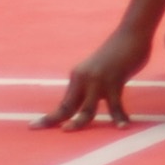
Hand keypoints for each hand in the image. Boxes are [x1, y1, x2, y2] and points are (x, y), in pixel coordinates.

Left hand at [38, 22, 153, 129]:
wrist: (131, 34)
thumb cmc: (120, 52)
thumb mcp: (100, 70)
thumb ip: (94, 85)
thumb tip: (92, 101)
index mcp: (78, 77)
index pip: (63, 104)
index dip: (50, 118)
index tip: (33, 126)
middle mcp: (84, 79)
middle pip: (67, 107)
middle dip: (53, 120)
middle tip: (36, 129)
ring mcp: (99, 81)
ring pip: (87, 109)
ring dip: (78, 122)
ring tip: (68, 131)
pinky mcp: (115, 81)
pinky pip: (116, 105)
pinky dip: (119, 117)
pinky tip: (123, 126)